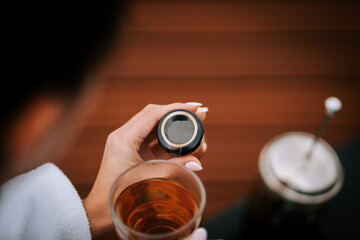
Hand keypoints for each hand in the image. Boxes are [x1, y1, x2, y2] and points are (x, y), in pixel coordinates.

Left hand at [82, 102, 206, 235]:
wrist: (100, 209)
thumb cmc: (117, 195)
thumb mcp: (148, 179)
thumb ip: (173, 169)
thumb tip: (197, 163)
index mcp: (124, 139)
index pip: (152, 114)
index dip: (174, 108)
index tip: (192, 107)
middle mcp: (123, 135)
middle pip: (153, 114)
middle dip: (176, 112)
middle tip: (197, 113)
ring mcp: (126, 141)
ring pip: (152, 124)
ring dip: (172, 122)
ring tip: (193, 121)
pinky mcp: (131, 149)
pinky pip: (151, 136)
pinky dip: (166, 135)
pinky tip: (181, 136)